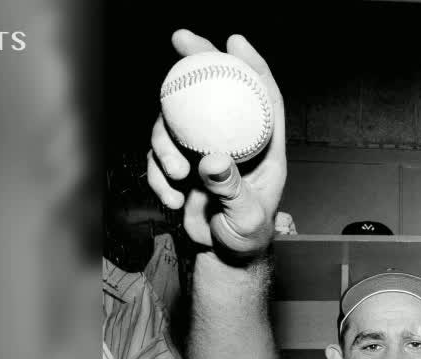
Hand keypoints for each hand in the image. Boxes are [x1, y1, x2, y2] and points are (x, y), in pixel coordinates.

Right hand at [146, 30, 286, 260]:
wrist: (224, 258)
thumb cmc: (247, 236)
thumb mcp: (246, 216)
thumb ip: (231, 188)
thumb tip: (211, 160)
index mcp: (262, 146)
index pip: (262, 97)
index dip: (251, 65)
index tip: (234, 41)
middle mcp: (231, 141)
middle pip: (214, 91)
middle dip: (197, 60)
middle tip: (181, 39)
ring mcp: (203, 151)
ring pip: (176, 123)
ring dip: (165, 143)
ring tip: (176, 175)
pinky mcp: (181, 167)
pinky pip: (159, 158)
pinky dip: (158, 175)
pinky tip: (170, 199)